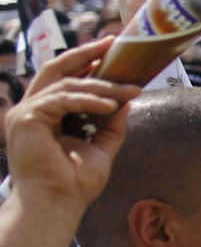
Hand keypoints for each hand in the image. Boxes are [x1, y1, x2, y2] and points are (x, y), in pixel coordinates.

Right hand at [3, 40, 137, 213]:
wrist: (59, 203)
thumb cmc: (75, 182)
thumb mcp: (102, 145)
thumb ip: (111, 122)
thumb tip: (127, 99)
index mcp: (46, 114)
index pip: (64, 79)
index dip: (86, 62)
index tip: (112, 50)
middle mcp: (31, 110)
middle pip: (57, 69)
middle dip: (86, 54)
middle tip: (113, 43)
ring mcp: (25, 113)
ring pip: (67, 85)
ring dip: (101, 85)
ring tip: (129, 89)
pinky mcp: (26, 119)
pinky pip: (63, 98)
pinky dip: (89, 99)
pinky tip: (111, 104)